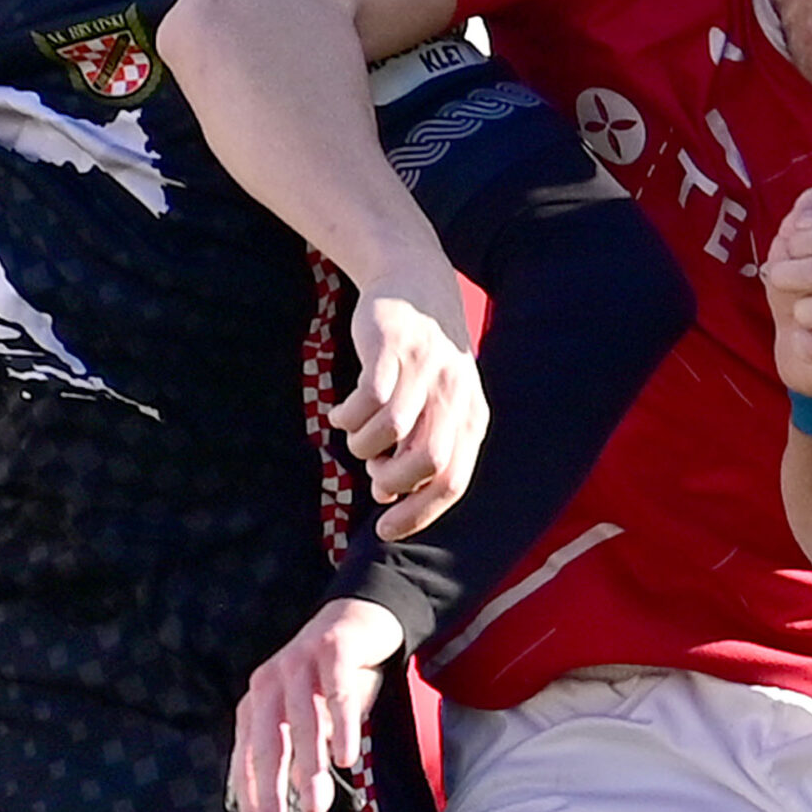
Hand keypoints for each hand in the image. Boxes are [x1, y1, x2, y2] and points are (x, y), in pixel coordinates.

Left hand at [231, 597, 406, 811]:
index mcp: (256, 706)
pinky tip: (347, 758)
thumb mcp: (308, 720)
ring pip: (301, 724)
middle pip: (267, 746)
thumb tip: (290, 809)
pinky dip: (341, 727)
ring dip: (308, 768)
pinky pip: (336, 694)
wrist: (360, 617)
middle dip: (269, 795)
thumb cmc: (330, 680)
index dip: (253, 802)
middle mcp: (269, 685)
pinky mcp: (331, 650)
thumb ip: (295, 757)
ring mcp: (299, 664)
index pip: (248, 761)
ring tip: (317, 809)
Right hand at [336, 286, 486, 539]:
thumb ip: (421, 447)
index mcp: (471, 416)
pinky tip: (340, 414)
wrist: (415, 281)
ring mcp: (424, 369)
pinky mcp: (391, 348)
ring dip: (364, 447)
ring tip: (355, 437)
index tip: (384, 529)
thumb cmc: (425, 358)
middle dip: (392, 482)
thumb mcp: (439, 402)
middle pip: (428, 461)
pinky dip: (348, 417)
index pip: (453, 481)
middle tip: (371, 476)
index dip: (418, 513)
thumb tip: (387, 493)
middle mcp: (454, 394)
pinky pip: (367, 399)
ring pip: (391, 431)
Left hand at [762, 187, 811, 396]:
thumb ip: (804, 221)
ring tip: (795, 314)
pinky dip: (811, 346)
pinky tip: (801, 342)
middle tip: (776, 278)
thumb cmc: (802, 295)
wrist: (802, 353)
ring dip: (805, 309)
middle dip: (795, 273)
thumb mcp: (794, 253)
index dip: (808, 239)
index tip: (787, 248)